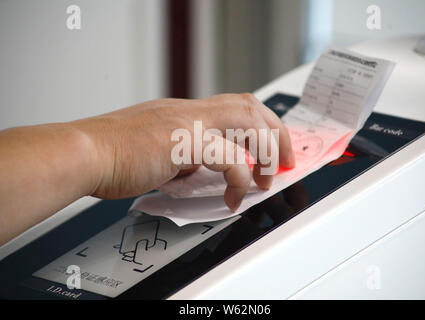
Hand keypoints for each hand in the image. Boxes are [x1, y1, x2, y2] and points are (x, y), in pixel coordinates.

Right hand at [74, 93, 294, 210]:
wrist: (84, 153)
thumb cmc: (110, 154)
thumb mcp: (156, 150)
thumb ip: (181, 156)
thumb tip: (197, 169)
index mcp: (185, 112)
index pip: (236, 105)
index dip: (261, 124)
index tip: (271, 148)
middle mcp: (191, 111)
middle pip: (251, 105)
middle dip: (276, 133)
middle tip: (285, 161)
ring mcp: (188, 123)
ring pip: (249, 122)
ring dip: (267, 153)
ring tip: (266, 179)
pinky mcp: (184, 142)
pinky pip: (229, 158)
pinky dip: (239, 180)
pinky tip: (233, 198)